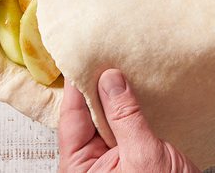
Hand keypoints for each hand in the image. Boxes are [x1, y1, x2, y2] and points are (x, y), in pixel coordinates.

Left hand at [58, 69, 199, 172]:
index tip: (82, 57)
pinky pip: (126, 123)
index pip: (72, 117)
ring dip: (116, 94)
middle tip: (104, 54)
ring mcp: (113, 158)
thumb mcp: (143, 155)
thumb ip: (125, 116)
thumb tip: (110, 79)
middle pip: (87, 114)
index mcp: (80, 168)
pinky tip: (137, 86)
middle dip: (96, 86)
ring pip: (107, 116)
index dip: (76, 86)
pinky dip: (131, 105)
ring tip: (120, 64)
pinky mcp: (133, 153)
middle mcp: (92, 163)